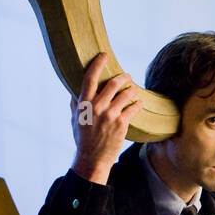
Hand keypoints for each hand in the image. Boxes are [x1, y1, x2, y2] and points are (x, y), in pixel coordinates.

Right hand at [70, 52, 143, 183]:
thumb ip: (75, 104)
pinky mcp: (121, 124)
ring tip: (134, 89)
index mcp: (83, 104)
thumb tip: (74, 91)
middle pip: (112, 83)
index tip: (104, 55)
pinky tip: (140, 102)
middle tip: (127, 75)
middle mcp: (96, 107)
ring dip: (132, 89)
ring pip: (125, 94)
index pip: (89, 78)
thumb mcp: (74, 120)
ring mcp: (109, 115)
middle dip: (122, 76)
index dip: (97, 64)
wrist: (92, 159)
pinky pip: (133, 109)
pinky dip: (138, 104)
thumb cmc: (82, 139)